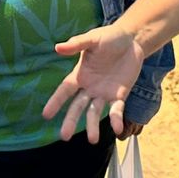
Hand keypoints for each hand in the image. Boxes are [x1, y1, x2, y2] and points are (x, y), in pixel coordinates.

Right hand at [43, 23, 148, 142]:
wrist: (132, 40)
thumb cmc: (109, 37)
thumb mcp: (93, 39)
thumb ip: (77, 44)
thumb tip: (57, 48)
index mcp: (80, 74)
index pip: (65, 90)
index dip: (55, 102)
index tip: (46, 115)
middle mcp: (90, 87)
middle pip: (77, 107)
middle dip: (71, 121)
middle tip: (64, 136)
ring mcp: (104, 93)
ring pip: (95, 112)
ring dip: (93, 126)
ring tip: (92, 140)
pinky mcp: (119, 95)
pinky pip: (116, 110)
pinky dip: (116, 119)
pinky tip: (117, 128)